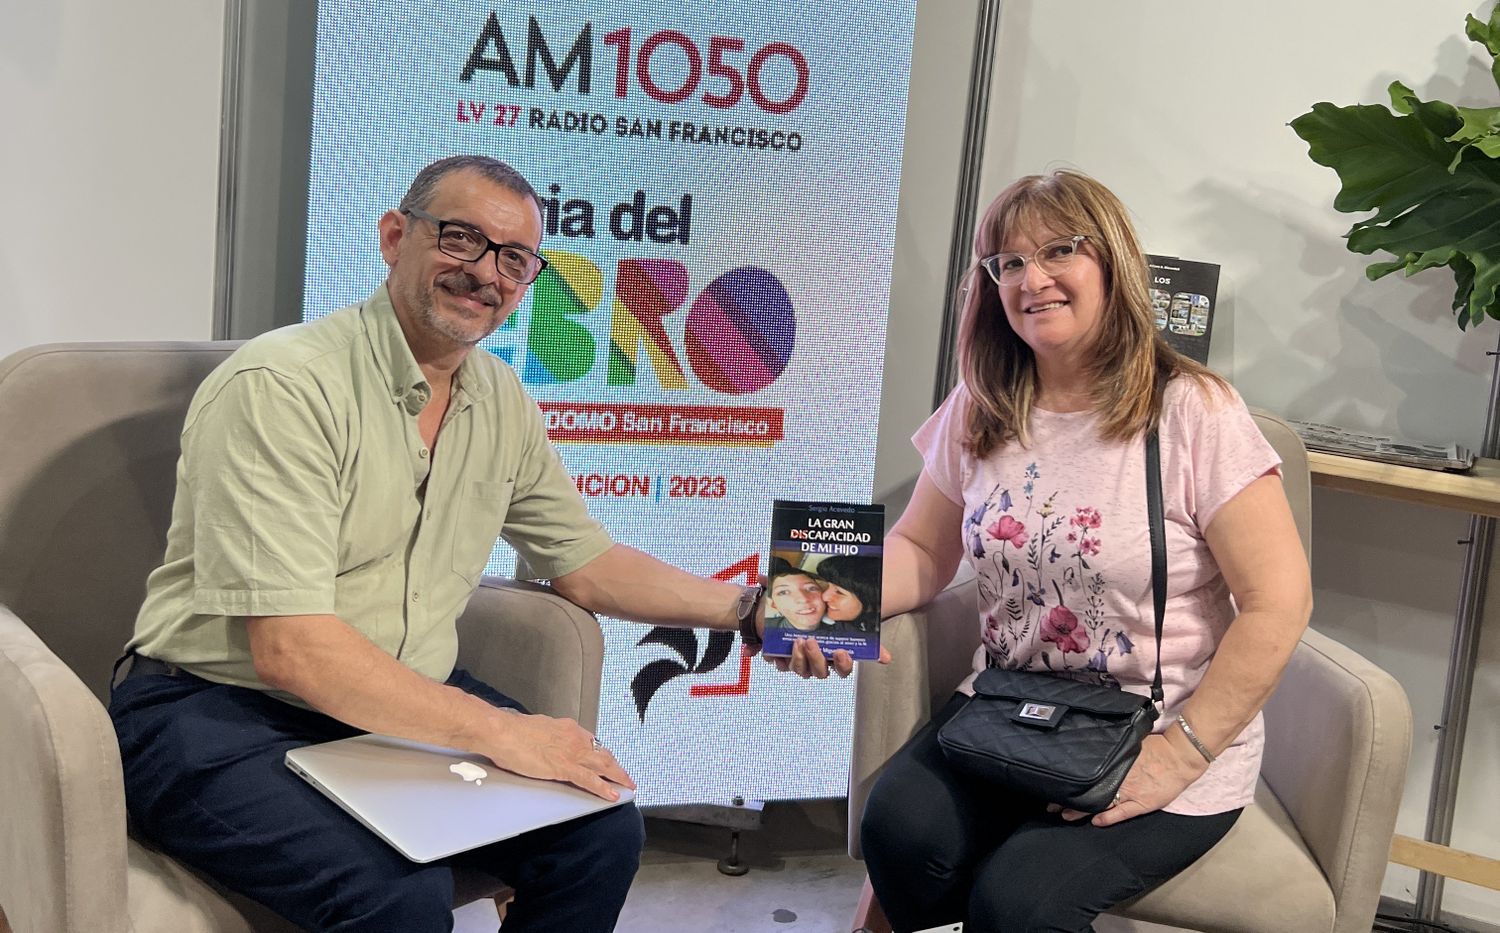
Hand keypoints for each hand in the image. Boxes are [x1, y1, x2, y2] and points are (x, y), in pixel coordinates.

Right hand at [476, 708, 634, 800]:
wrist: (502, 732)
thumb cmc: (513, 730)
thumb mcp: (539, 729)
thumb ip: (550, 736)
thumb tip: (550, 742)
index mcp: (568, 728)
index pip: (593, 743)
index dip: (604, 754)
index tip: (610, 761)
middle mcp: (575, 738)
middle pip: (604, 754)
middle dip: (617, 767)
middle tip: (626, 776)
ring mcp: (572, 753)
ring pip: (603, 766)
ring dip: (618, 777)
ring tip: (628, 786)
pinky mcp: (564, 767)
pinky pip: (590, 780)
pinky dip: (603, 788)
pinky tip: (612, 795)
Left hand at [756, 635, 891, 678]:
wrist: (793, 615)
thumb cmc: (825, 628)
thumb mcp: (845, 629)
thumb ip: (867, 642)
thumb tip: (887, 659)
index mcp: (834, 659)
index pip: (842, 670)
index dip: (842, 664)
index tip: (841, 651)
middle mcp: (817, 664)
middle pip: (819, 672)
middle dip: (816, 658)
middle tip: (812, 641)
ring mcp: (800, 663)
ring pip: (800, 670)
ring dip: (798, 658)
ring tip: (797, 640)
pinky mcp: (782, 659)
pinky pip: (780, 665)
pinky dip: (777, 659)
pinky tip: (776, 652)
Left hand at [1052, 733, 1205, 825]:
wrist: (1179, 757)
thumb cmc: (1154, 748)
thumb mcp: (1128, 745)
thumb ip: (1109, 750)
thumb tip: (1086, 750)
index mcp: (1114, 766)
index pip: (1085, 776)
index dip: (1068, 783)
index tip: (1052, 787)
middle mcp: (1119, 779)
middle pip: (1088, 791)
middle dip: (1068, 799)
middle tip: (1051, 805)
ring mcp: (1131, 793)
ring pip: (1101, 804)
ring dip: (1082, 811)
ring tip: (1065, 816)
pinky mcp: (1143, 803)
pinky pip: (1122, 813)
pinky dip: (1108, 818)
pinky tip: (1095, 823)